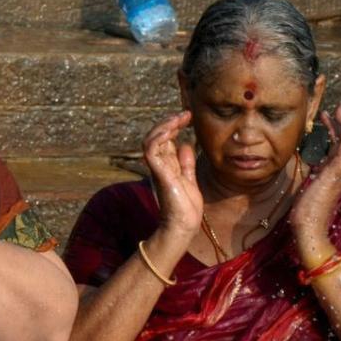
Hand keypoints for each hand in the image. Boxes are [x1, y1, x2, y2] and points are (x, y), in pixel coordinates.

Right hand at [144, 111, 202, 235]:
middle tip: (184, 114)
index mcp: (167, 165)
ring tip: (177, 119)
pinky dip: (158, 138)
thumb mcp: (189, 179)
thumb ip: (185, 163)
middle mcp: (160, 164)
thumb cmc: (186, 207)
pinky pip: (151, 150)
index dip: (174, 126)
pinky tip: (171, 130)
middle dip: (169, 122)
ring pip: (151, 140)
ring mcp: (158, 168)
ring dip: (163, 126)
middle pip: (157, 136)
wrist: (183, 225)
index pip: (165, 139)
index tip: (187, 116)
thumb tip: (187, 144)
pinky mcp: (159, 173)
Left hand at [290, 105, 340, 262]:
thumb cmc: (306, 211)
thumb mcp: (309, 186)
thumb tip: (310, 165)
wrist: (308, 227)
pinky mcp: (335, 175)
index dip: (334, 130)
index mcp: (333, 173)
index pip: (338, 147)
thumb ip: (313, 174)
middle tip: (340, 107)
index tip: (326, 116)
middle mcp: (340, 172)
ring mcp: (339, 173)